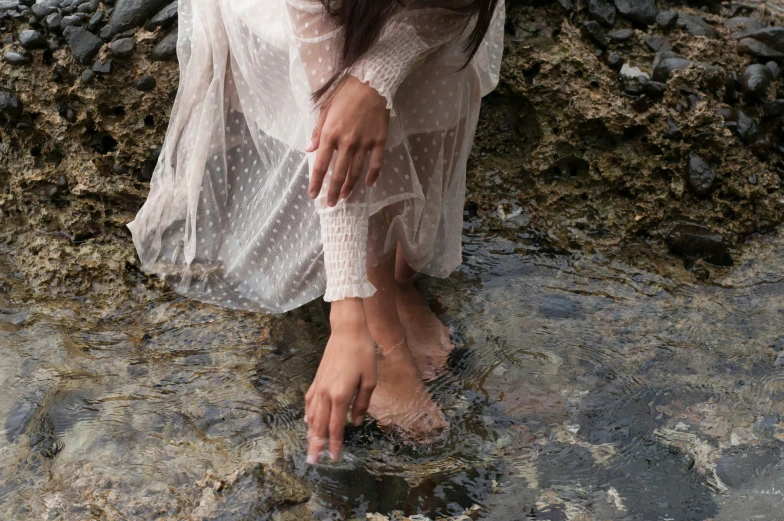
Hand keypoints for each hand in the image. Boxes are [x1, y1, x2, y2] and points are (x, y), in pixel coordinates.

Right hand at [304, 298, 376, 463]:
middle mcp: (326, 393)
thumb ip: (362, 403)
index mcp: (340, 395)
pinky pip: (309, 401)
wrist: (347, 331)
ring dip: (310, 432)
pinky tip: (307, 420)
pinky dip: (308, 414)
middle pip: (319, 425)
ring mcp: (319, 386)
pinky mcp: (317, 379)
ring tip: (309, 445)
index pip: (335, 426)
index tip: (334, 457)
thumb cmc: (362, 354)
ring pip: (312, 415)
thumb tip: (355, 422)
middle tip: (311, 461)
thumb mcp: (369, 379)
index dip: (334, 443)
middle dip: (316, 444)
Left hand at [306, 75, 389, 206]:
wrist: (372, 81)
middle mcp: (347, 142)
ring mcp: (364, 143)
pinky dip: (373, 175)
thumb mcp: (325, 109)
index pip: (321, 165)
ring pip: (356, 171)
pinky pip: (376, 163)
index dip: (316, 182)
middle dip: (333, 191)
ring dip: (349, 186)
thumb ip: (318, 131)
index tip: (313, 195)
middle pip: (338, 173)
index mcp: (330, 134)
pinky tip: (369, 184)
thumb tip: (310, 150)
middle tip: (330, 204)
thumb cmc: (345, 92)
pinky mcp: (379, 141)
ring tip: (345, 196)